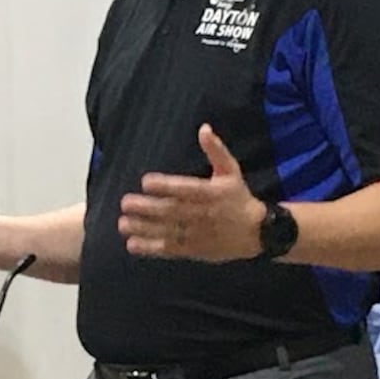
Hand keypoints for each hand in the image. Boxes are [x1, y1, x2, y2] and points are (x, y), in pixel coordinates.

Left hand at [118, 124, 264, 261]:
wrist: (256, 232)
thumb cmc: (238, 197)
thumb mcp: (231, 171)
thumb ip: (216, 151)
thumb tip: (204, 128)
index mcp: (211, 193)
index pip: (186, 189)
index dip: (166, 186)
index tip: (146, 181)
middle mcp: (203, 214)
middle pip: (173, 211)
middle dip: (148, 208)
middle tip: (125, 203)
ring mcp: (197, 234)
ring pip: (168, 232)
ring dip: (144, 229)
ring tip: (123, 224)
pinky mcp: (194, 250)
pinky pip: (170, 250)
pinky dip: (151, 248)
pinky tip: (132, 244)